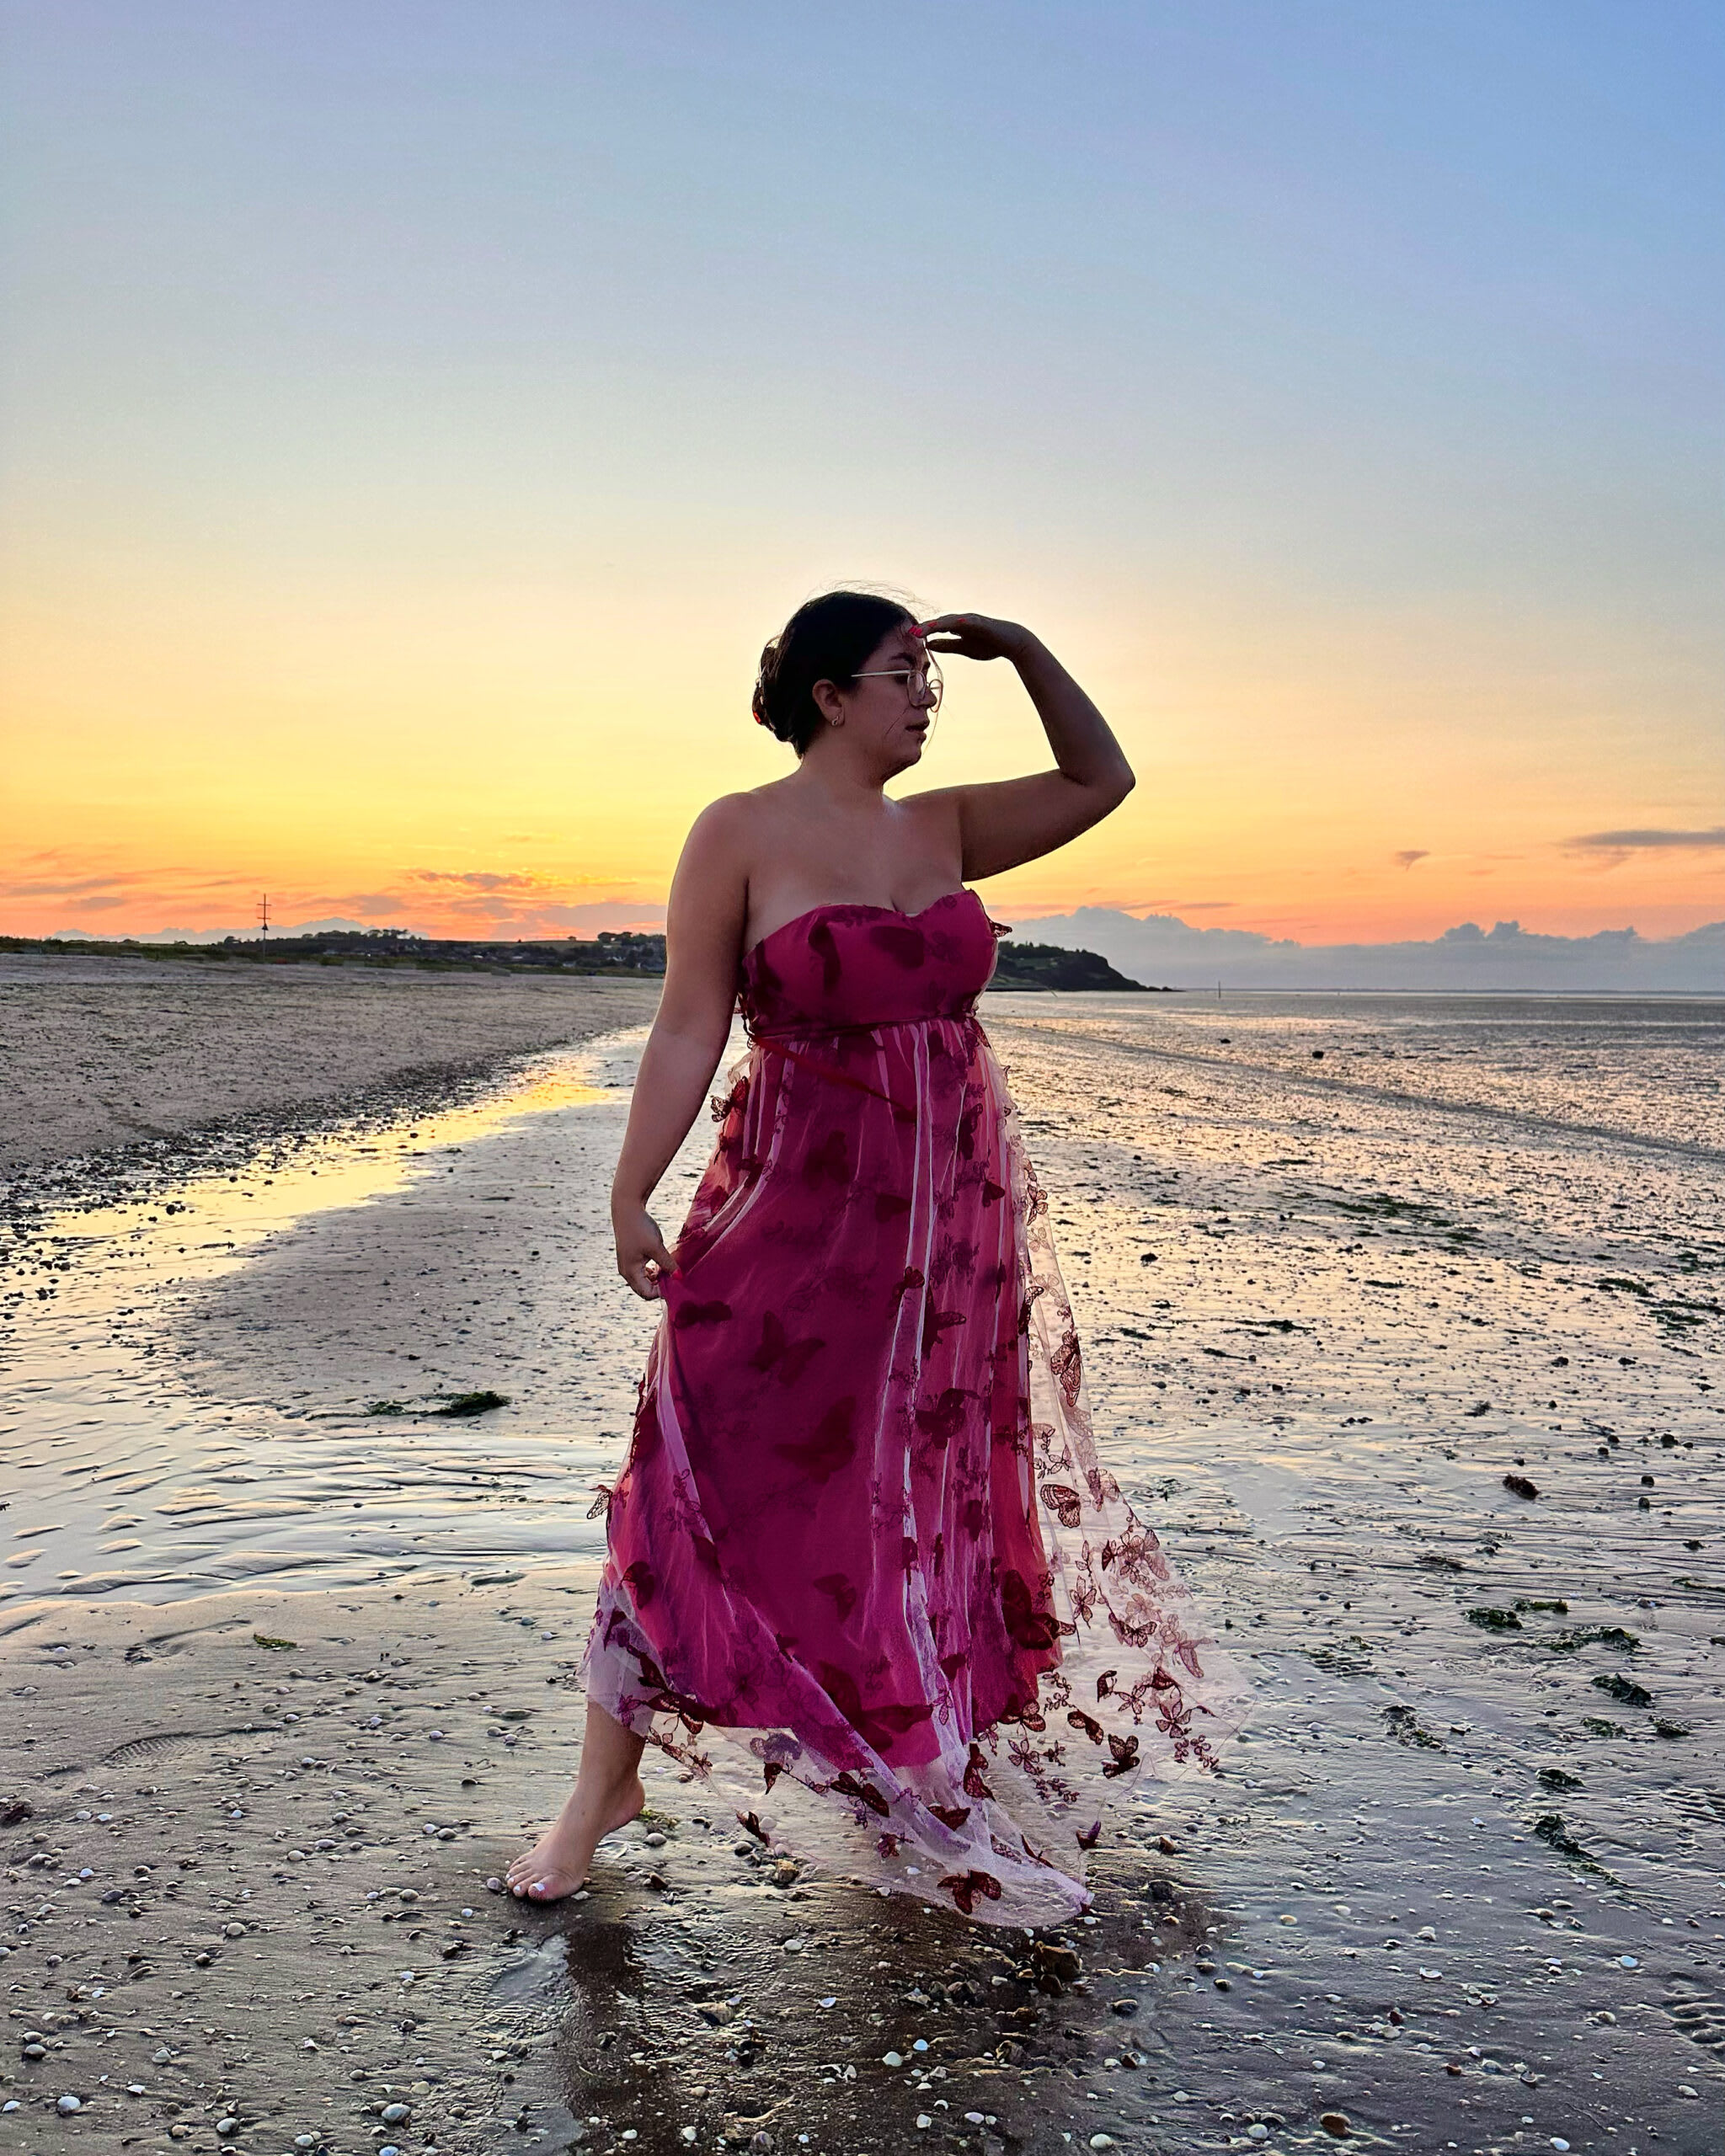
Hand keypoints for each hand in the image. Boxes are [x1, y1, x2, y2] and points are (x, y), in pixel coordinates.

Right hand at [613, 1199, 676, 1300]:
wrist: (627, 1209)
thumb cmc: (641, 1228)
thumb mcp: (657, 1247)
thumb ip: (668, 1264)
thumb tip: (679, 1278)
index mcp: (630, 1271)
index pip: (647, 1293)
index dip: (662, 1291)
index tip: (675, 1281)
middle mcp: (625, 1271)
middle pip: (643, 1290)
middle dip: (659, 1287)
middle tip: (673, 1276)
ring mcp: (626, 1265)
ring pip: (642, 1281)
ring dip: (655, 1279)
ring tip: (668, 1268)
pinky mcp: (629, 1258)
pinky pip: (640, 1273)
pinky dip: (651, 1272)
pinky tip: (661, 1264)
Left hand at [914, 612, 1035, 662]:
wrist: (1011, 642)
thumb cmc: (988, 644)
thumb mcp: (963, 647)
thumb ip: (947, 645)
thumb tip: (929, 645)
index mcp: (956, 626)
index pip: (936, 628)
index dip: (924, 632)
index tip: (910, 636)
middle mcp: (962, 620)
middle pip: (940, 622)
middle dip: (926, 627)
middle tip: (911, 632)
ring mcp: (971, 620)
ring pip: (951, 620)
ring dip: (938, 624)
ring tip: (926, 629)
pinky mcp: (981, 622)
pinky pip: (968, 622)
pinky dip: (959, 622)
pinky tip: (951, 624)